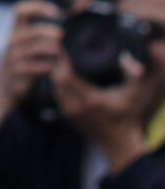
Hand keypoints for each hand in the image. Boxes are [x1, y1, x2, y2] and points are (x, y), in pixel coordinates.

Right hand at [0, 0, 61, 130]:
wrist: (4, 87)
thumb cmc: (20, 62)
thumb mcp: (23, 45)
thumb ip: (37, 34)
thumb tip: (63, 24)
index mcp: (15, 30)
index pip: (21, 10)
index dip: (39, 6)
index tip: (56, 12)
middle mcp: (13, 41)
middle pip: (35, 30)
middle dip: (52, 32)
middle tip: (62, 37)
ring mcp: (15, 56)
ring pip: (40, 48)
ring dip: (55, 50)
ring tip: (60, 54)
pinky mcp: (20, 72)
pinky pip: (41, 66)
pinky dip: (51, 66)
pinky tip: (54, 67)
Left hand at [53, 51, 156, 174]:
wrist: (120, 143)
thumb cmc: (127, 115)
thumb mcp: (134, 94)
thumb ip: (133, 74)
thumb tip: (123, 57)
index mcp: (90, 99)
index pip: (66, 74)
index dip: (63, 59)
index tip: (64, 45)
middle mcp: (76, 106)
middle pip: (56, 78)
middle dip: (57, 62)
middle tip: (60, 48)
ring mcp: (69, 112)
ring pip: (54, 85)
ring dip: (55, 72)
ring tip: (60, 58)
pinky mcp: (66, 116)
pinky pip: (56, 93)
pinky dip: (57, 82)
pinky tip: (61, 72)